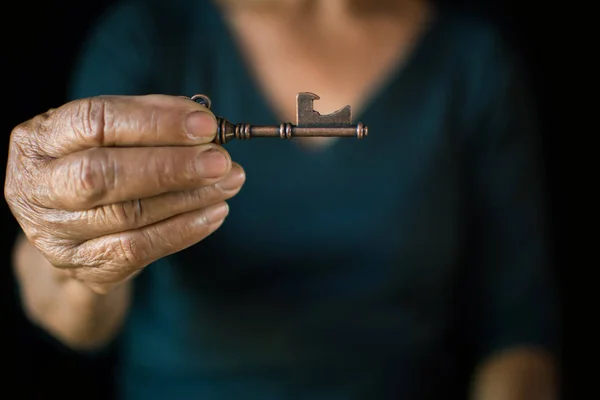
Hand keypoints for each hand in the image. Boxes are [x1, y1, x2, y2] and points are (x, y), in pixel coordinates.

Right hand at [5, 95, 244, 293]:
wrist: (73, 227)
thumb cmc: (99, 165)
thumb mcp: (111, 135)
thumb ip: (151, 121)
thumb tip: (205, 123)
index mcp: (38, 140)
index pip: (94, 121)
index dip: (154, 122)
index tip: (205, 125)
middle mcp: (36, 187)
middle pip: (102, 175)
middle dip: (170, 166)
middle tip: (220, 161)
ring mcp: (55, 233)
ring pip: (127, 215)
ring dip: (188, 198)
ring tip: (229, 182)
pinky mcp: (82, 267)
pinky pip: (138, 250)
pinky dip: (183, 230)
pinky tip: (214, 213)